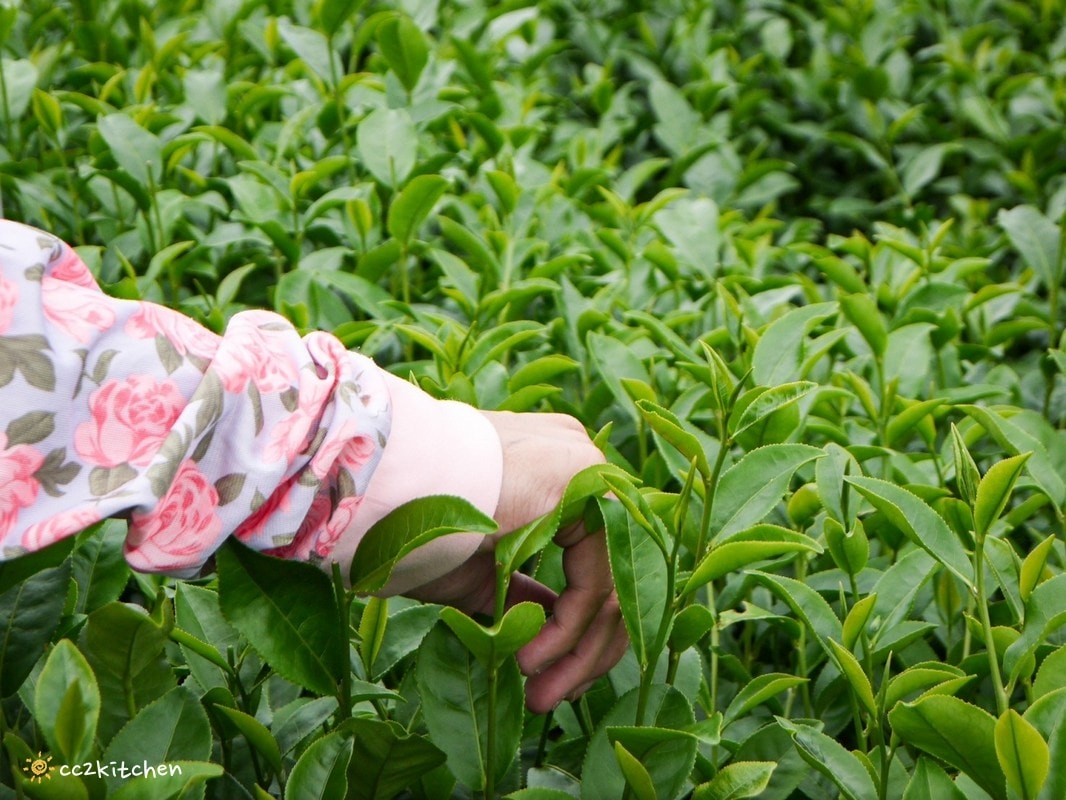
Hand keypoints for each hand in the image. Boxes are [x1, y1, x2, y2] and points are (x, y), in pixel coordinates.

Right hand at [408, 411, 627, 712]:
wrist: (384, 490)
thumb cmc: (413, 525)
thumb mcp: (477, 569)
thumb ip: (518, 594)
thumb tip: (544, 635)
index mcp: (558, 475)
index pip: (590, 563)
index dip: (575, 632)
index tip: (544, 678)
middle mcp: (584, 467)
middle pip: (608, 577)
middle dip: (582, 652)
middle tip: (549, 698)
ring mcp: (592, 474)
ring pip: (609, 587)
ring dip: (576, 654)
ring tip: (539, 694)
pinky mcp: (589, 492)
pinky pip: (594, 582)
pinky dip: (567, 632)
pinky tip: (528, 660)